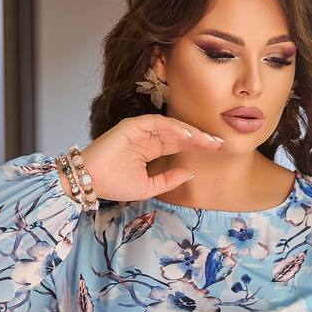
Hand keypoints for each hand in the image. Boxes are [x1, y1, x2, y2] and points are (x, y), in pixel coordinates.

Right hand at [58, 115, 224, 204]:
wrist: (91, 182)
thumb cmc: (114, 185)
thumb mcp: (149, 187)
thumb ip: (169, 180)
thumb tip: (191, 173)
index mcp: (152, 150)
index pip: (180, 145)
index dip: (198, 146)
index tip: (217, 150)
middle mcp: (149, 138)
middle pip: (180, 134)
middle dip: (200, 138)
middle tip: (219, 143)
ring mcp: (141, 130)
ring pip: (171, 127)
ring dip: (190, 133)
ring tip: (206, 141)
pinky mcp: (132, 126)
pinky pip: (157, 124)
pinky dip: (173, 128)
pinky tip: (187, 136)